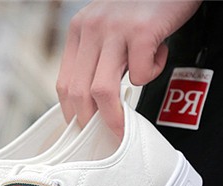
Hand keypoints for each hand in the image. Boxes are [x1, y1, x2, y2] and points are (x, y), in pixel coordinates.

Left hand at [57, 0, 201, 137]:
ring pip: (102, 90)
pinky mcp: (142, 30)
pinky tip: (158, 57)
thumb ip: (100, 55)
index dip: (72, 111)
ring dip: (114, 116)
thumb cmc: (145, 3)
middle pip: (78, 92)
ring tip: (125, 125)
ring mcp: (115, 29)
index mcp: (78, 30)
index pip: (65, 83)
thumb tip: (96, 100)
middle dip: (90, 122)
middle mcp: (91, 28)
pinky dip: (150, 75)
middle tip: (106, 136)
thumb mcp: (110, 25)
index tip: (83, 129)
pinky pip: (140, 74)